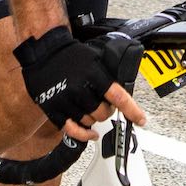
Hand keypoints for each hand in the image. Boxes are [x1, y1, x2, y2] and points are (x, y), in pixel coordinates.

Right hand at [14, 27, 146, 140]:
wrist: (44, 50)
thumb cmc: (71, 55)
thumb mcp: (94, 59)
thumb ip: (107, 78)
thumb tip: (123, 98)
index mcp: (93, 74)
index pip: (118, 97)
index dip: (132, 110)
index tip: (141, 120)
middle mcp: (79, 88)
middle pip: (103, 113)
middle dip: (106, 111)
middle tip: (102, 104)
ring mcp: (66, 100)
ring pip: (89, 122)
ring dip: (93, 118)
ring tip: (88, 107)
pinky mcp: (53, 109)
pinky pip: (73, 130)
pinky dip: (84, 134)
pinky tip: (90, 133)